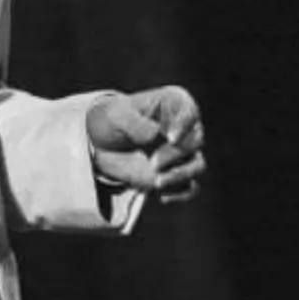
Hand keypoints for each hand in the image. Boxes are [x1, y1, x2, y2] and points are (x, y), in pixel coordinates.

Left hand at [87, 85, 205, 205]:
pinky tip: (161, 196)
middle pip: (195, 141)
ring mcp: (182, 152)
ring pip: (197, 165)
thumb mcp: (115, 115)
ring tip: (156, 182)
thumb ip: (134, 122)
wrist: (100, 144)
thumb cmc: (111, 120)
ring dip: (179, 175)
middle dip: (175, 154)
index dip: (183, 125)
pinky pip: (191, 187)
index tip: (171, 138)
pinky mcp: (177, 173)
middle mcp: (184, 126)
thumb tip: (154, 134)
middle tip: (152, 163)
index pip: (189, 111)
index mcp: (172, 103)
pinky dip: (180, 193)